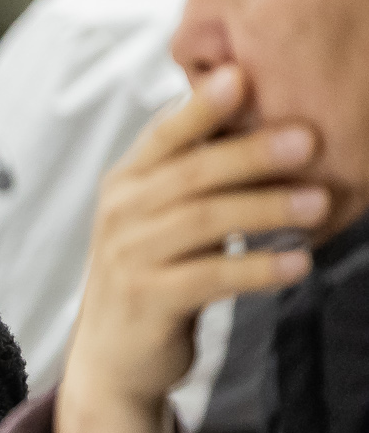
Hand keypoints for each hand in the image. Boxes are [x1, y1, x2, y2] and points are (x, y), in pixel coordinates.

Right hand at [49, 65, 322, 432]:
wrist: (114, 356)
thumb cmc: (152, 273)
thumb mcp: (159, 216)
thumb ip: (193, 173)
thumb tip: (258, 115)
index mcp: (126, 182)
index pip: (164, 135)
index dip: (200, 106)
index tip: (242, 76)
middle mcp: (120, 214)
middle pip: (190, 175)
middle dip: (250, 154)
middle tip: (308, 139)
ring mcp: (128, 257)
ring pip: (202, 222)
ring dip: (265, 209)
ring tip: (319, 203)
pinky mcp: (148, 300)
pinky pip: (211, 278)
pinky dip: (258, 268)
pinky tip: (298, 262)